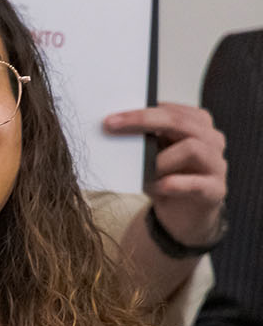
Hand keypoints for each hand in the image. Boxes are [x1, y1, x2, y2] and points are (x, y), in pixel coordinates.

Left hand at [103, 103, 226, 246]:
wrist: (182, 215)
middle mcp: (211, 139)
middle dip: (144, 121)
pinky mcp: (215, 189)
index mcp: (196, 124)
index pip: (171, 110)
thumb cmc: (166, 178)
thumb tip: (111, 128)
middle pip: (181, 122)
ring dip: (161, 159)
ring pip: (193, 148)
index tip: (110, 118)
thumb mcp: (151, 157)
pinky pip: (197, 183)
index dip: (140, 111)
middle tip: (111, 127)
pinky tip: (158, 186)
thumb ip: (142, 142)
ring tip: (143, 172)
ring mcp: (216, 163)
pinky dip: (175, 184)